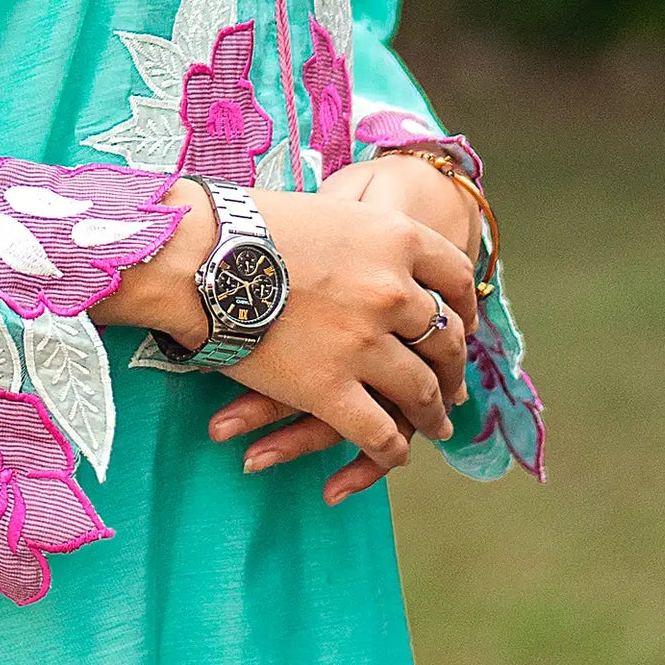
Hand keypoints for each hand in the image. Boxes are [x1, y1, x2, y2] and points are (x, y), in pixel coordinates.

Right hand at [96, 163, 479, 504]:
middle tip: (453, 384)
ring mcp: (366, 344)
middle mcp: (394, 291)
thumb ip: (369, 239)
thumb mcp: (331, 212)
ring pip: (420, 392)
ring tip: (437, 424)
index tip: (462, 323)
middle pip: (445, 339)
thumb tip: (380, 255)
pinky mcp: (332, 390)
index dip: (464, 307)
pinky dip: (391, 449)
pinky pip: (378, 433)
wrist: (200, 254)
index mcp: (398, 238)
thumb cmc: (251, 224)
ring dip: (433, 414)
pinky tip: (394, 452)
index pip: (457, 278)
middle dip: (452, 368)